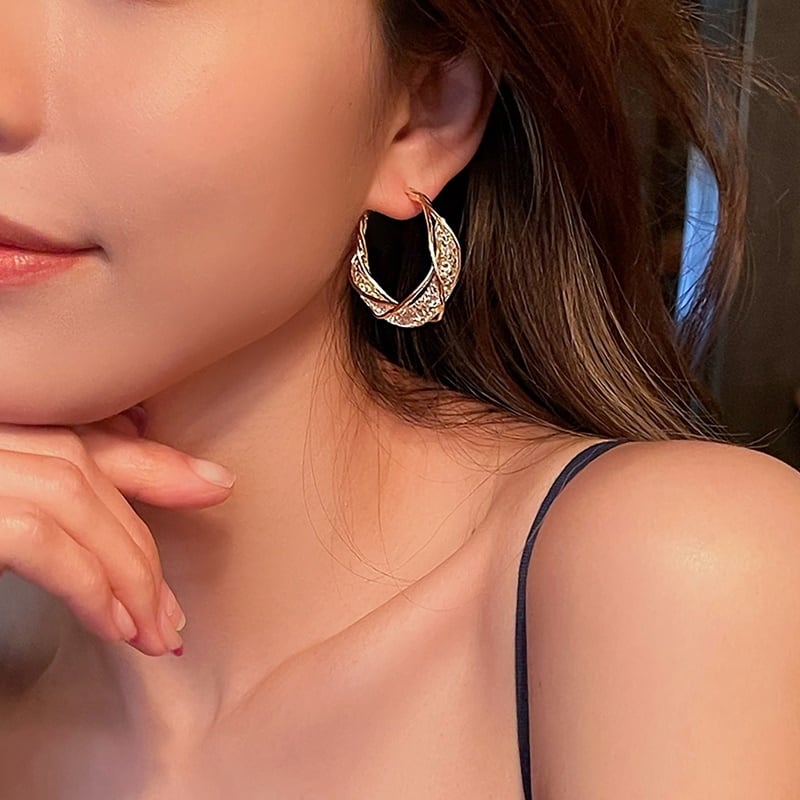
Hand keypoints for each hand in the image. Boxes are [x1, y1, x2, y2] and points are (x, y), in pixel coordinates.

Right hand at [0, 408, 235, 656]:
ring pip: (75, 498)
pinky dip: (89, 585)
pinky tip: (113, 626)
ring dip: (128, 573)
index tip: (216, 486)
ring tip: (154, 634)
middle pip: (85, 470)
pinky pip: (40, 540)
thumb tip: (118, 545)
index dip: (154, 464)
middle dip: (142, 546)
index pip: (83, 437)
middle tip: (174, 614)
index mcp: (0, 431)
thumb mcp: (1, 518)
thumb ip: (45, 508)